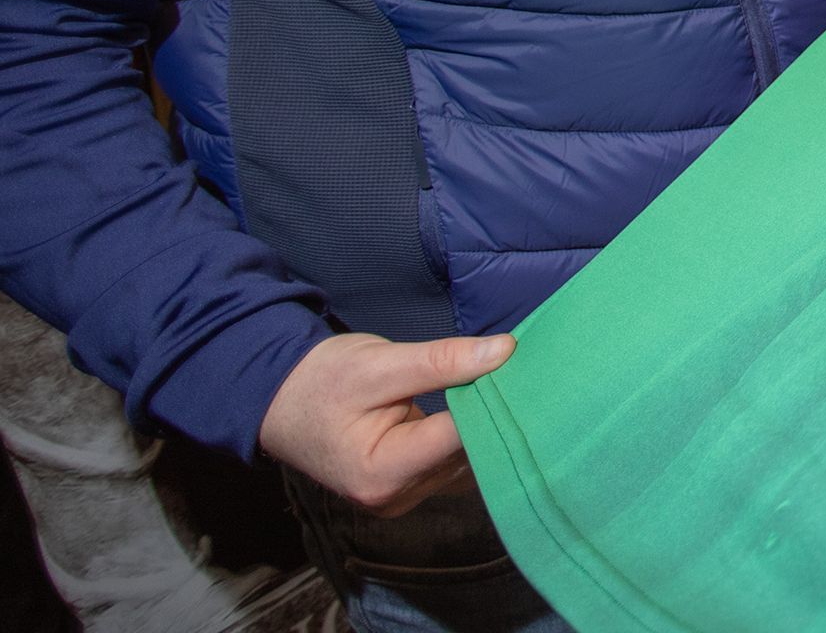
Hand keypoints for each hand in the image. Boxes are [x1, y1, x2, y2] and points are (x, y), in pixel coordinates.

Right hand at [258, 331, 512, 516]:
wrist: (277, 402)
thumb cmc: (321, 381)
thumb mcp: (379, 363)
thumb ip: (442, 361)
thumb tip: (506, 350)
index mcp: (382, 472)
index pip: (460, 437)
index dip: (495, 401)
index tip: (524, 367)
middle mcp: (396, 497)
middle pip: (466, 454)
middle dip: (494, 413)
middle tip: (525, 370)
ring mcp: (402, 497)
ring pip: (465, 461)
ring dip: (485, 425)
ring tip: (506, 384)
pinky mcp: (407, 488)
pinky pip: (452, 463)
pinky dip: (468, 435)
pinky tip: (484, 405)